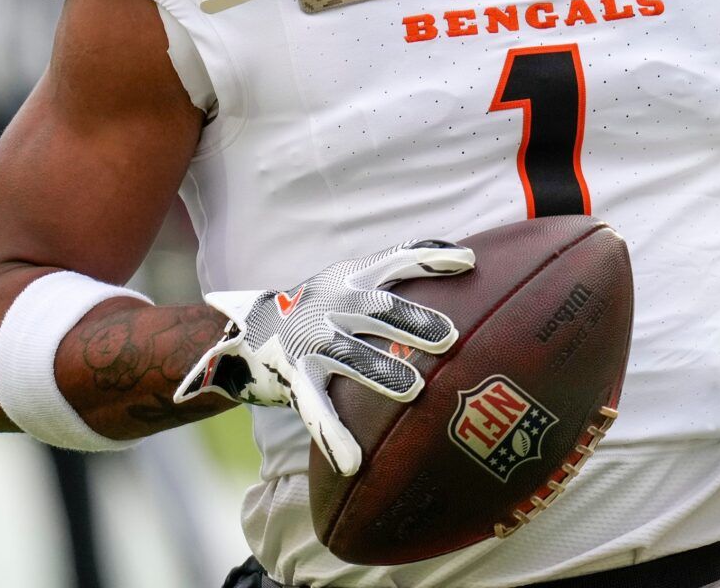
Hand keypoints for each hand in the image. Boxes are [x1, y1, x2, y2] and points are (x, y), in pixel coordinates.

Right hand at [173, 239, 474, 474]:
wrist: (250, 330)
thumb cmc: (321, 309)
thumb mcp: (349, 285)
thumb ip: (392, 282)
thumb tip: (467, 274)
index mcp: (350, 279)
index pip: (395, 260)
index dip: (430, 258)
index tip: (469, 262)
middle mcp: (331, 304)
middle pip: (377, 308)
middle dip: (413, 321)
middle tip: (450, 339)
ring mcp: (311, 341)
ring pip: (350, 355)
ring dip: (381, 371)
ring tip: (414, 389)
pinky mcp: (294, 376)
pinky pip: (316, 407)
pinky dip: (333, 435)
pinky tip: (351, 462)